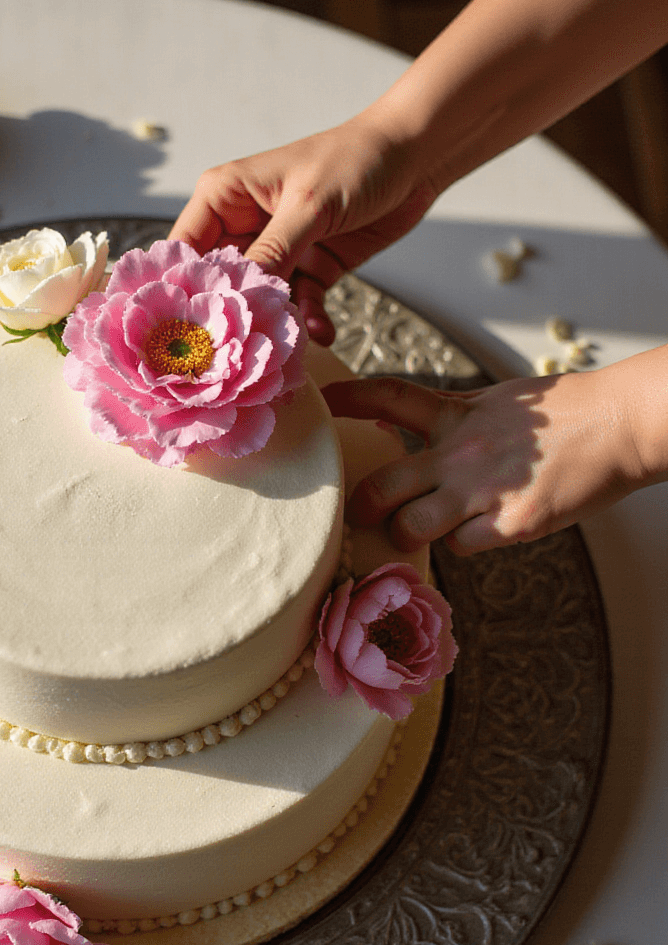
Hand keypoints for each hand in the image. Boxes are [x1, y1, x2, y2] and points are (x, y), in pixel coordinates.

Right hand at [168, 111, 435, 342]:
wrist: (414, 157)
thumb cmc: (353, 159)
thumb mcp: (307, 206)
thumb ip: (272, 254)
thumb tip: (238, 300)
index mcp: (224, 198)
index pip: (184, 251)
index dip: (182, 292)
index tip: (186, 334)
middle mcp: (243, 226)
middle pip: (220, 285)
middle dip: (231, 317)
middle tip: (237, 352)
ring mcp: (276, 251)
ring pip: (260, 301)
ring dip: (274, 324)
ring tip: (286, 348)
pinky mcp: (308, 269)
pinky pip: (298, 305)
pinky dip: (309, 321)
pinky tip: (323, 333)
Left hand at [323, 367, 648, 553]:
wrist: (621, 425)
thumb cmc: (569, 414)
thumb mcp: (503, 403)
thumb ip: (456, 418)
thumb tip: (414, 427)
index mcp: (459, 415)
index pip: (390, 397)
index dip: (350, 397)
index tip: (323, 399)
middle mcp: (461, 453)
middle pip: (382, 485)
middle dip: (361, 505)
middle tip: (357, 514)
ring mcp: (482, 491)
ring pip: (410, 528)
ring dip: (405, 536)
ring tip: (414, 533)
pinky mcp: (508, 524)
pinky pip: (460, 547)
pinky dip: (461, 544)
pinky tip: (479, 531)